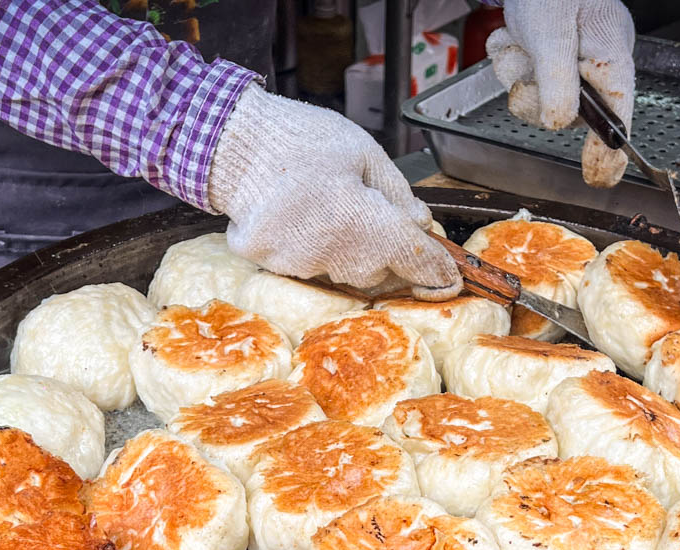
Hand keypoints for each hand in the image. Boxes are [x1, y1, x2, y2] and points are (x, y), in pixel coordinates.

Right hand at [208, 86, 461, 298]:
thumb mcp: (363, 152)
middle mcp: (333, 253)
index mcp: (363, 221)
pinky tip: (299, 217)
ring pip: (341, 272)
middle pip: (378, 271)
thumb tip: (420, 225)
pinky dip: (310, 248)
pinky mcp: (269, 266)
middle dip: (384, 251)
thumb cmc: (300, 139)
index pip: (413, 259)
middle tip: (370, 214)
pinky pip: (305, 267)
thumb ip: (397, 194)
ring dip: (346, 250)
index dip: (436, 271)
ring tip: (326, 208)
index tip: (450, 279)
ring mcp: (298, 264)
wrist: (229, 141)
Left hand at [486, 0, 634, 186]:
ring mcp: (565, 62)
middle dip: (536, 96)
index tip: (601, 176)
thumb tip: (562, 124)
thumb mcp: (553, 35)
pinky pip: (519, 77)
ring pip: (535, 97)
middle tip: (529, 64)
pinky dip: (509, 60)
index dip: (610, 149)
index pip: (618, 115)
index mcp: (610, 56)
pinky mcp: (542, 57)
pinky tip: (513, 38)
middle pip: (565, 113)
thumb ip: (558, 82)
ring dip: (517, 72)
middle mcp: (590, 64)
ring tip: (519, 41)